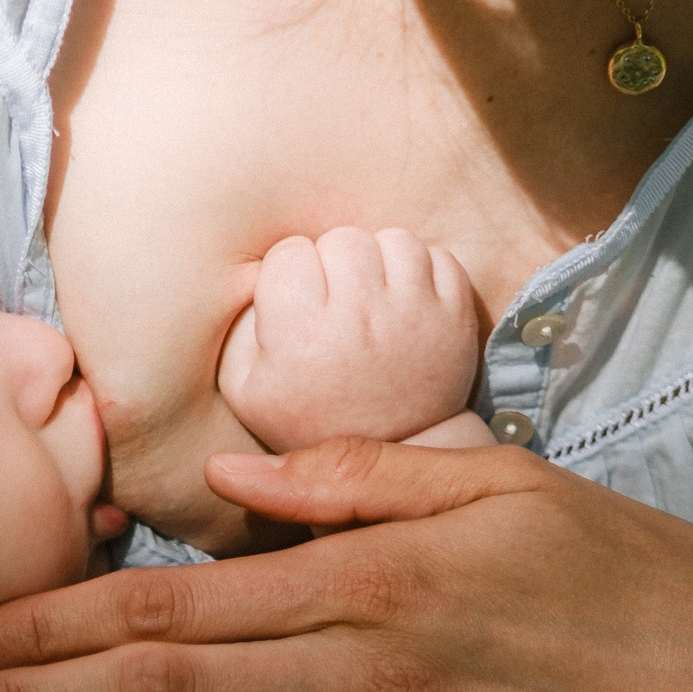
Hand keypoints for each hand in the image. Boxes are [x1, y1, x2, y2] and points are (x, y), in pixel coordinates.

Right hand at [216, 228, 480, 451]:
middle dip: (332, 262)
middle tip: (334, 300)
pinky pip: (437, 257)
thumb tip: (254, 274)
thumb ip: (237, 328)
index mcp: (302, 334)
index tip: (296, 303)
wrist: (390, 452)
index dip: (288, 273)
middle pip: (342, 240)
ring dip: (379, 261)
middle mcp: (360, 317)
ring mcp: (414, 315)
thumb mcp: (244, 389)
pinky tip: (405, 300)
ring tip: (371, 296)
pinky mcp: (455, 317)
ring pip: (392, 240)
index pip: (289, 252)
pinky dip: (421, 271)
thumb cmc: (308, 418)